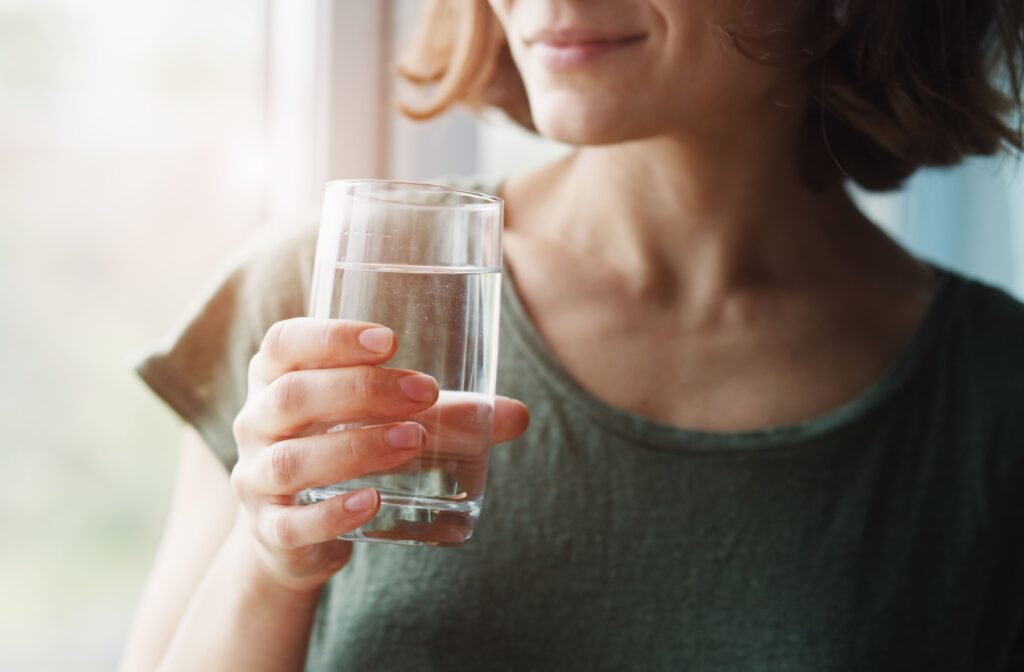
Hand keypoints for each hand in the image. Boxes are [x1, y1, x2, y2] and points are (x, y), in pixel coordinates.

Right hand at [228, 318, 529, 592]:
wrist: (296, 534)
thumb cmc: (344, 449)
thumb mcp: (386, 422)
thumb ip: (446, 415)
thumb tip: (518, 415)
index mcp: (276, 378)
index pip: (285, 343)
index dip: (330, 336)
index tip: (390, 340)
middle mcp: (256, 423)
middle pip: (291, 396)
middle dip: (360, 390)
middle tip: (423, 392)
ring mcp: (256, 479)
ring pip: (291, 459)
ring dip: (354, 447)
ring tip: (412, 441)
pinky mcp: (270, 530)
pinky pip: (291, 523)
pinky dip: (332, 514)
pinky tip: (372, 502)